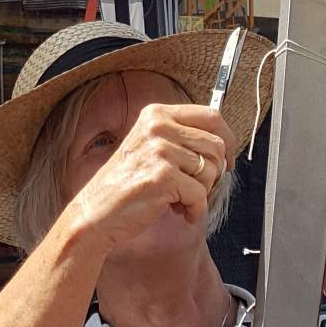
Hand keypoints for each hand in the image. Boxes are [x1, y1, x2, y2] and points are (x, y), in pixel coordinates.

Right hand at [65, 101, 231, 254]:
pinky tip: (180, 212)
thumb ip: (181, 139)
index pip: (211, 115)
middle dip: (214, 173)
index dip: (227, 139)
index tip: (228, 158)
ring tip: (180, 200)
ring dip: (201, 193)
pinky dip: (194, 210)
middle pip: (216, 145)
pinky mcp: (163, 176)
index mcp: (157, 115)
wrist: (97, 212)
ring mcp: (160, 150)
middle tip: (197, 188)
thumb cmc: (126, 184)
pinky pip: (200, 195)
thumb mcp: (151, 147)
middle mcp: (158, 126)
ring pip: (210, 171)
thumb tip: (222, 145)